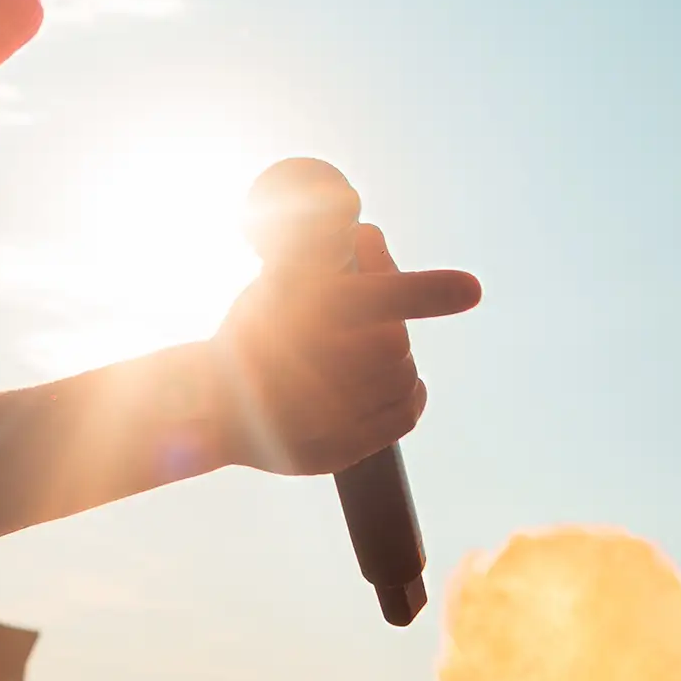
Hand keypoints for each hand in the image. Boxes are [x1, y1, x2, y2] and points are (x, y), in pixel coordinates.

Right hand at [213, 222, 478, 475]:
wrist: (207, 405)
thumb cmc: (250, 334)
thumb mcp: (277, 281)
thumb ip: (320, 251)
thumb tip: (368, 231)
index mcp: (308, 318)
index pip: (381, 297)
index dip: (427, 293)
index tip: (472, 289)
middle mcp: (322, 370)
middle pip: (393, 337)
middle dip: (384, 319)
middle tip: (354, 312)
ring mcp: (332, 415)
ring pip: (402, 372)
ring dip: (392, 357)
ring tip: (357, 349)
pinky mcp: (341, 448)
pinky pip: (405, 412)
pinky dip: (407, 393)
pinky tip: (391, 379)